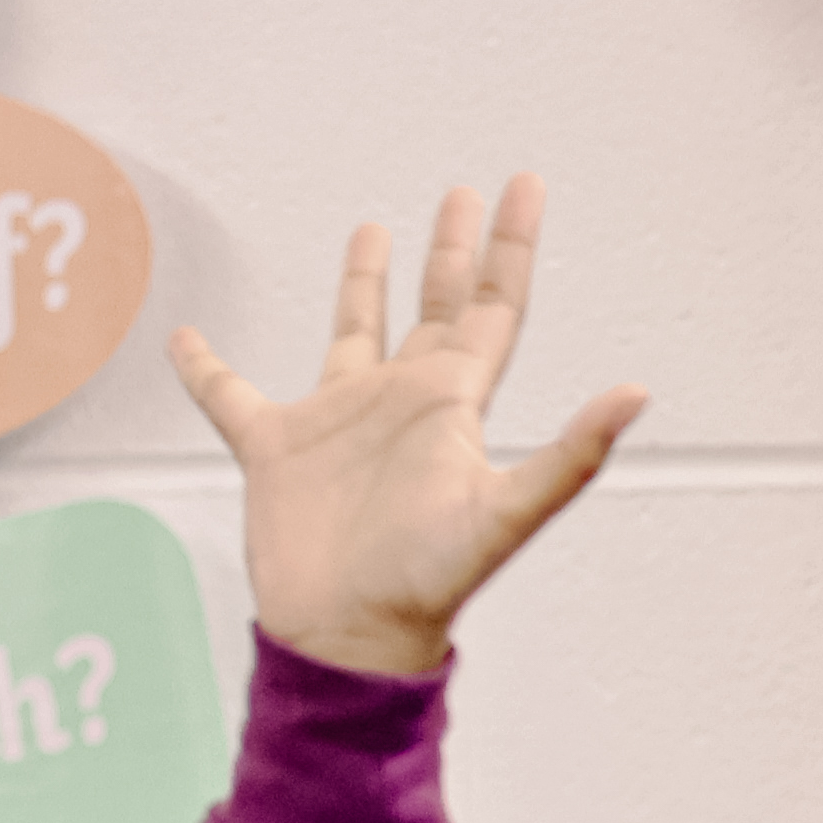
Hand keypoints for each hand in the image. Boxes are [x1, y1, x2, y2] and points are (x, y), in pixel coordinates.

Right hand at [170, 188, 644, 689]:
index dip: (509, 247)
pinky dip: (205, 369)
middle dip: (452, 250)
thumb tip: (638, 393)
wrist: (345, 637)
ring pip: (353, 333)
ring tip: (372, 228)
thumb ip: (571, 455)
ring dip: (363, 283)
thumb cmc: (424, 585)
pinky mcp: (274, 450)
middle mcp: (400, 402)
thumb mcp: (504, 513)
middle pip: (436, 307)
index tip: (523, 185)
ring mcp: (338, 423)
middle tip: (464, 195)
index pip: (492, 307)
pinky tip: (185, 341)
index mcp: (452, 404)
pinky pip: (231, 397)